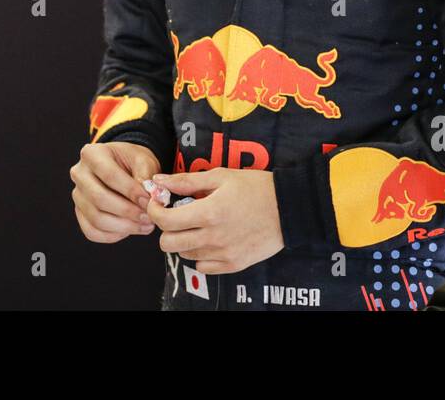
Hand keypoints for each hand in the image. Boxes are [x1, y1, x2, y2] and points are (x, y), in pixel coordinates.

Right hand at [71, 142, 159, 242]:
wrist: (124, 166)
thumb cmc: (132, 162)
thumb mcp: (143, 159)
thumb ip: (146, 176)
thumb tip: (148, 197)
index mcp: (92, 154)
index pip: (109, 175)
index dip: (130, 191)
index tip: (148, 201)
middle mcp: (79, 174)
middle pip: (99, 199)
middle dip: (127, 211)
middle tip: (148, 217)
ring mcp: (78, 195)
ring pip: (96, 218)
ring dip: (123, 226)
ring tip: (145, 225)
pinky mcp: (80, 213)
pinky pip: (92, 232)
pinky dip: (113, 235)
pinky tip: (130, 230)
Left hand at [145, 168, 282, 273]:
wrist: (289, 208)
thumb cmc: (256, 187)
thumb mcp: (221, 176)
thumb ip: (186, 181)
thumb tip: (158, 182)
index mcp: (208, 213)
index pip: (165, 221)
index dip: (155, 210)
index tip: (159, 203)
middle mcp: (212, 237)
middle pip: (168, 244)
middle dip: (166, 228)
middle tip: (176, 216)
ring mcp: (223, 254)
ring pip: (185, 256)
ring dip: (184, 241)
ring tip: (197, 225)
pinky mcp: (233, 265)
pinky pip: (203, 267)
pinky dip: (200, 255)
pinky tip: (210, 239)